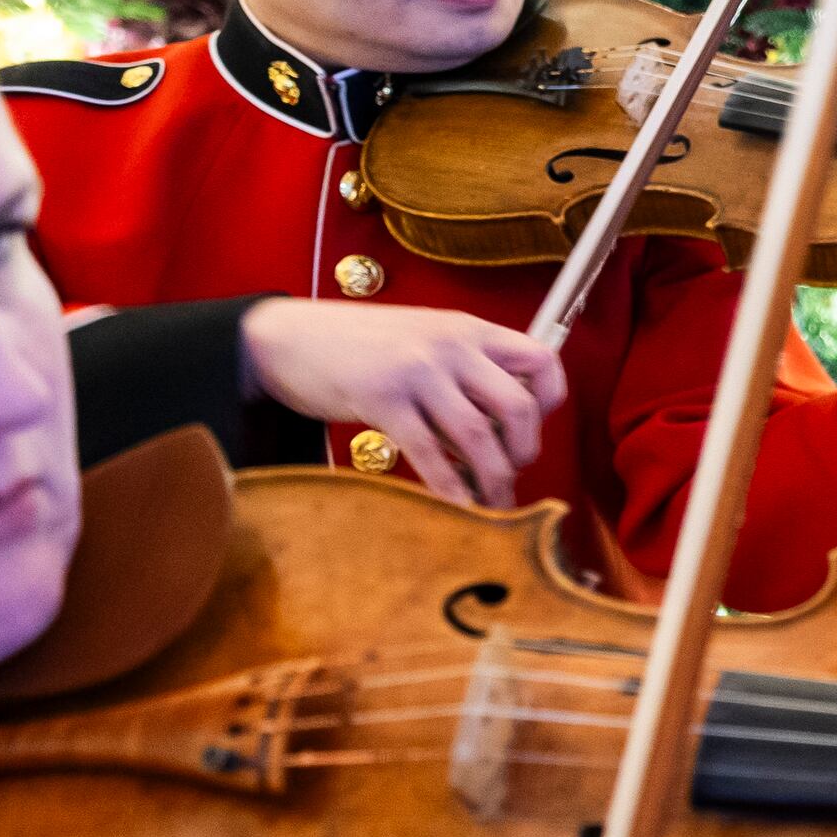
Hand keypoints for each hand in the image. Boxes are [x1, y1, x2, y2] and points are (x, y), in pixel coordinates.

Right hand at [239, 298, 568, 505]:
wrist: (285, 336)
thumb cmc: (356, 345)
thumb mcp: (422, 338)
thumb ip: (463, 369)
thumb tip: (500, 426)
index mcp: (467, 329)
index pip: (541, 359)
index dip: (551, 401)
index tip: (535, 430)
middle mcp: (450, 346)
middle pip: (518, 407)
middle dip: (525, 452)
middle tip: (513, 475)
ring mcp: (417, 372)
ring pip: (479, 437)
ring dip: (492, 480)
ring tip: (492, 504)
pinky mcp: (382, 399)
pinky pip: (430, 455)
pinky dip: (450, 489)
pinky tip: (456, 508)